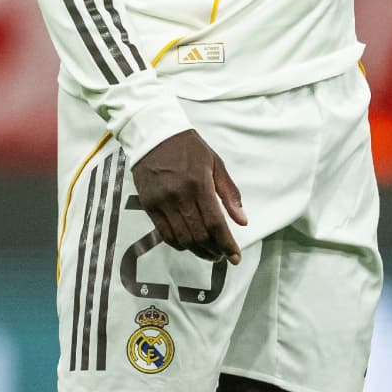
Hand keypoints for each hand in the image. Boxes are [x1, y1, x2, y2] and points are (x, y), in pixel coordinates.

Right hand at [131, 129, 248, 263]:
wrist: (155, 135)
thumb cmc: (188, 147)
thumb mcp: (215, 163)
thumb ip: (229, 192)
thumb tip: (242, 220)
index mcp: (199, 184)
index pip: (215, 223)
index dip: (227, 244)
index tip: (235, 257)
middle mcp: (180, 196)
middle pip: (199, 235)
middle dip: (214, 251)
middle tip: (223, 255)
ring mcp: (162, 202)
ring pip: (182, 239)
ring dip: (198, 251)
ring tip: (209, 253)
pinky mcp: (149, 205)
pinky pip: (164, 234)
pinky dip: (179, 245)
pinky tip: (189, 245)